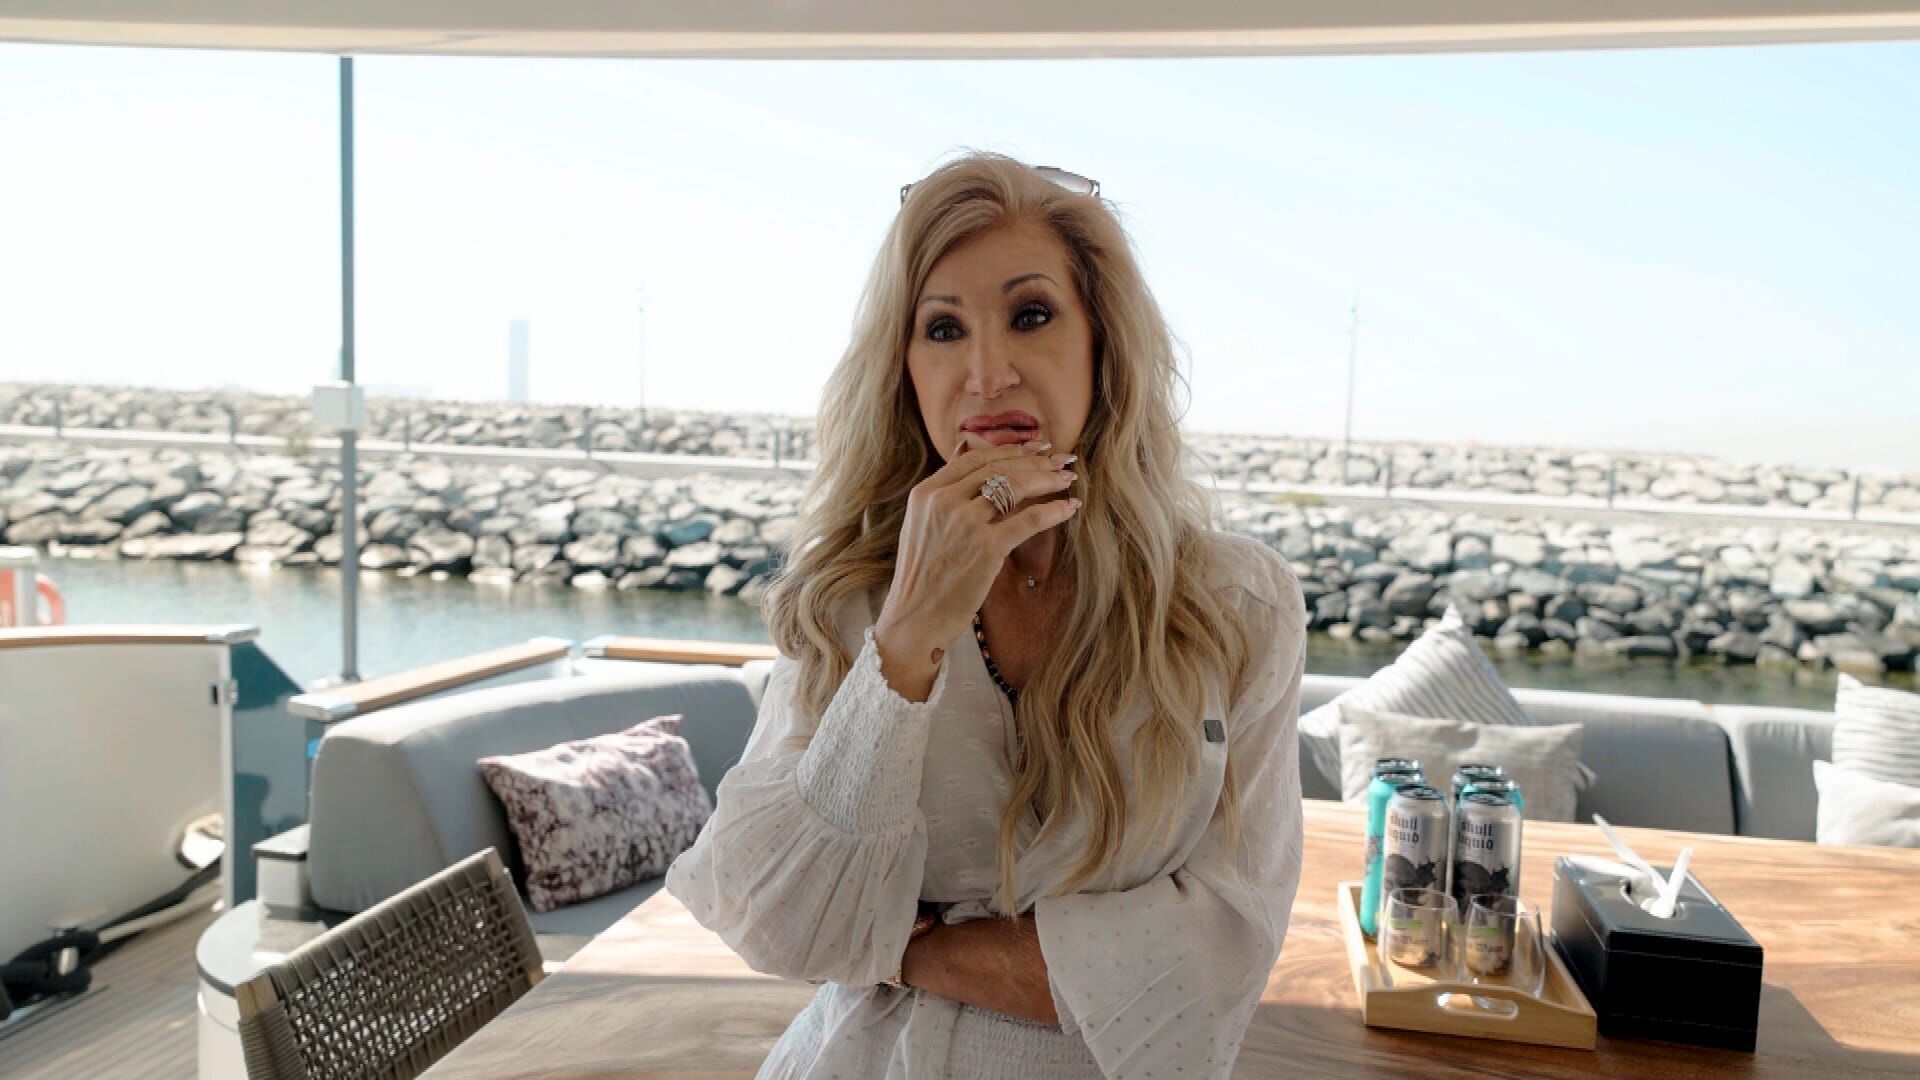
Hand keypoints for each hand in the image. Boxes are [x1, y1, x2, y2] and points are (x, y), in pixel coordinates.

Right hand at [873, 439, 1079, 700]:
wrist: (915, 618)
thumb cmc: (923, 576)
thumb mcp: (923, 522)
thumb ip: (945, 487)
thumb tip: (963, 446)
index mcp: (926, 493)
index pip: (975, 457)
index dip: (1011, 449)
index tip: (1036, 448)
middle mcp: (943, 501)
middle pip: (999, 466)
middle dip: (1035, 460)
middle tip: (1061, 460)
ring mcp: (964, 523)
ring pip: (1016, 486)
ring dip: (1047, 479)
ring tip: (1067, 479)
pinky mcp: (986, 548)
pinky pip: (1029, 519)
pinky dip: (1054, 510)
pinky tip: (1070, 507)